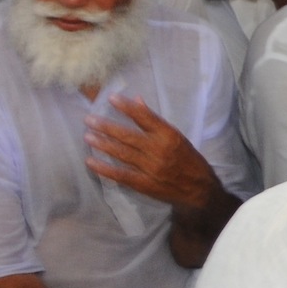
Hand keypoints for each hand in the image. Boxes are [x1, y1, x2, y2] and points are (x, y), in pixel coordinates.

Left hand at [86, 97, 220, 212]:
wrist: (199, 189)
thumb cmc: (188, 159)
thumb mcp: (177, 137)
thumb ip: (155, 121)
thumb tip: (137, 100)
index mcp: (170, 135)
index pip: (145, 117)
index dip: (127, 108)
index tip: (111, 98)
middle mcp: (160, 150)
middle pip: (129, 136)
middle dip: (107, 127)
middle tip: (89, 119)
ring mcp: (151, 168)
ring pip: (123, 154)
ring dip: (103, 145)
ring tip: (87, 136)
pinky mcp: (144, 184)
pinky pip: (121, 175)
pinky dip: (105, 168)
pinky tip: (90, 161)